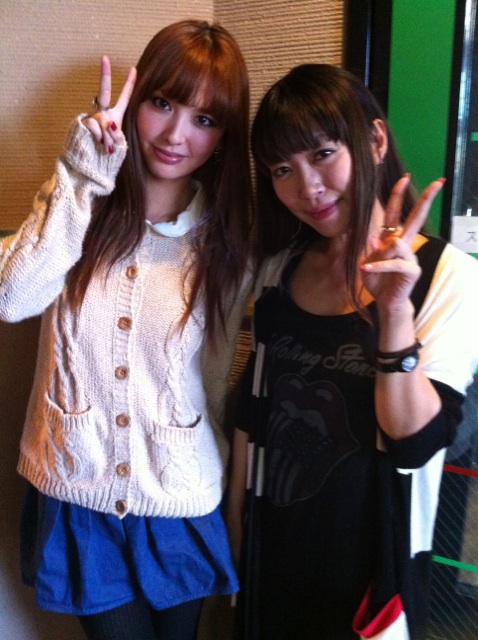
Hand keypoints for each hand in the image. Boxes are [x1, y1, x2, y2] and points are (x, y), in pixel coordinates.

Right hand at [82, 56, 136, 153]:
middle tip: (104, 58)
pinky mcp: (83, 124)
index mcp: (115, 116)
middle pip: (103, 92)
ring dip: (107, 135)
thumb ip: (116, 132)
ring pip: (103, 120)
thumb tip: (108, 124)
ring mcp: (92, 118)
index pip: (124, 98)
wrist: (91, 166)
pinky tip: (97, 144)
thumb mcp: (118, 144)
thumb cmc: (107, 157)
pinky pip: (95, 127)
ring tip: (107, 147)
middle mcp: (103, 114)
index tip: (134, 69)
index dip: (129, 84)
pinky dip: (99, 137)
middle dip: (104, 75)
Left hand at [360, 174, 444, 311]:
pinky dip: (378, 266)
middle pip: (415, 218)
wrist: (385, 301)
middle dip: (426, 199)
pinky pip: (393, 263)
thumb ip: (372, 252)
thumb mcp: (367, 264)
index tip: (404, 178)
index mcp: (392, 239)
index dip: (398, 196)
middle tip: (438, 183)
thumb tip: (376, 240)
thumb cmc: (377, 281)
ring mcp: (410, 256)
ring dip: (378, 256)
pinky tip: (366, 269)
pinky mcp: (412, 270)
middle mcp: (404, 245)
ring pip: (395, 244)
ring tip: (368, 267)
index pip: (395, 214)